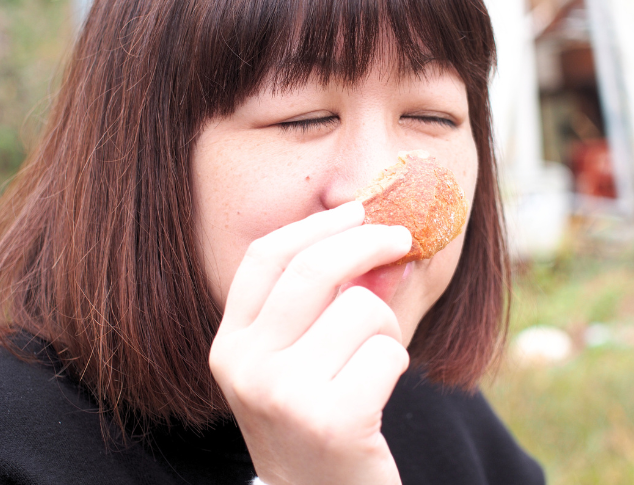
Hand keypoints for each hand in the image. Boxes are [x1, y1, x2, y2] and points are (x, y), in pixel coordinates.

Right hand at [209, 201, 410, 484]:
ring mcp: (283, 394)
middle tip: (402, 239)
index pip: (265, 258)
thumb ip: (327, 303)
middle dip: (367, 241)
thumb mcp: (301, 362)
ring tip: (375, 362)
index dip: (316, 225)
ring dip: (386, 327)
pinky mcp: (331, 419)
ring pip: (362, 309)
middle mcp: (246, 366)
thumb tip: (382, 240)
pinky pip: (387, 351)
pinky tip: (378, 393)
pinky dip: (395, 363)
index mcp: (231, 345)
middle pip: (313, 269)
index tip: (357, 210)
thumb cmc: (318, 422)